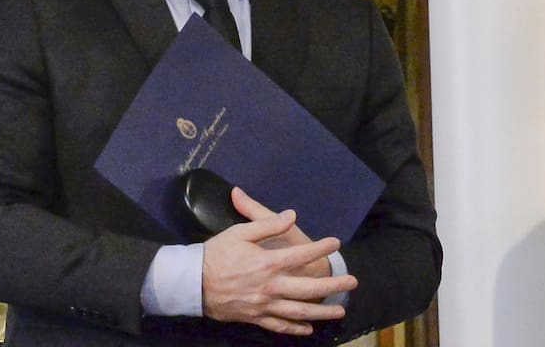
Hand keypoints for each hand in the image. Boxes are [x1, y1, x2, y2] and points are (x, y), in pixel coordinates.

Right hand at [201, 190, 357, 334]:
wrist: (191, 283)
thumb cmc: (216, 253)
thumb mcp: (240, 232)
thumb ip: (267, 223)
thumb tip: (291, 215)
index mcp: (268, 263)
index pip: (302, 254)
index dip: (320, 247)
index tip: (335, 242)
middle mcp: (271, 287)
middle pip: (308, 288)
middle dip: (332, 285)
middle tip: (353, 283)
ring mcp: (264, 306)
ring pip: (298, 312)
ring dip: (321, 312)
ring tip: (340, 310)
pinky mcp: (255, 318)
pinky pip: (279, 326)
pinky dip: (295, 330)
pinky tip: (308, 330)